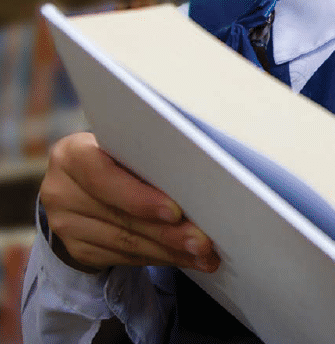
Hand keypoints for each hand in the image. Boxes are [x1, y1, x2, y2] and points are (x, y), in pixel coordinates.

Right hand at [40, 132, 219, 273]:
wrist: (81, 180)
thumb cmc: (117, 154)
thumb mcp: (123, 145)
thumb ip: (147, 157)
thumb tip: (195, 179)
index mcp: (72, 155)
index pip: (105, 178)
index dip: (141, 198)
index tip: (176, 212)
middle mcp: (61, 191)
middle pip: (121, 218)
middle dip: (168, 232)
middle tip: (203, 242)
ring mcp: (66, 225)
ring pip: (126, 244)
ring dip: (170, 251)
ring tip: (203, 255)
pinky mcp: (77, 250)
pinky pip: (124, 257)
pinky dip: (159, 258)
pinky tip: (185, 258)